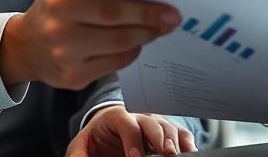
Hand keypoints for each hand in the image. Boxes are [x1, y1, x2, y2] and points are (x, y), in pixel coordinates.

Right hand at [0, 0, 180, 88]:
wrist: (24, 45)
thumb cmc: (53, 6)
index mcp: (60, 2)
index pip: (111, 7)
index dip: (144, 10)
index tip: (169, 7)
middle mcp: (61, 33)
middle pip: (119, 32)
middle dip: (150, 25)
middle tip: (172, 19)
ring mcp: (66, 60)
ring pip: (120, 50)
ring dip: (144, 38)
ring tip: (158, 27)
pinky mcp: (73, 79)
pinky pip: (114, 65)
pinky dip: (130, 52)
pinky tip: (138, 41)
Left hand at [66, 105, 196, 156]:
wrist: (107, 130)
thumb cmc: (96, 139)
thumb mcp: (81, 145)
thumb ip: (78, 155)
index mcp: (117, 116)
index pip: (128, 125)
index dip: (133, 142)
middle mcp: (139, 116)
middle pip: (153, 123)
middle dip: (159, 140)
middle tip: (164, 155)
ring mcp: (155, 122)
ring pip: (168, 127)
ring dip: (174, 142)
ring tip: (174, 156)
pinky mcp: (166, 131)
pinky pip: (180, 133)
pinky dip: (186, 142)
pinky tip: (189, 153)